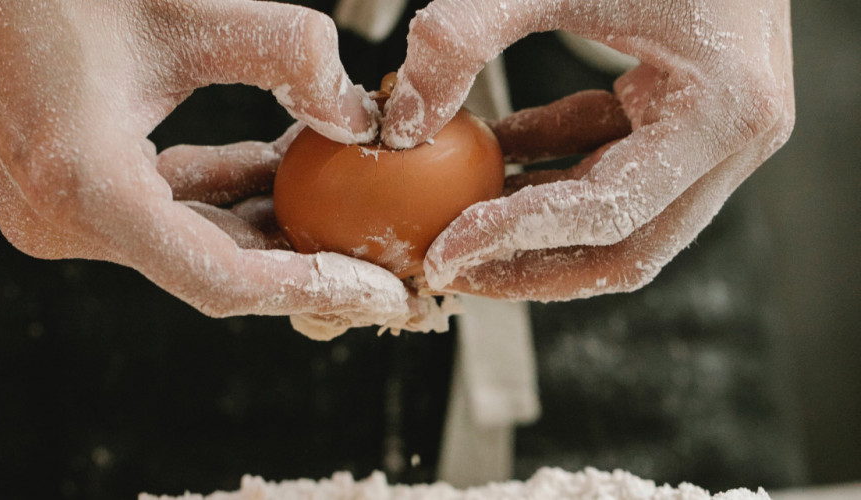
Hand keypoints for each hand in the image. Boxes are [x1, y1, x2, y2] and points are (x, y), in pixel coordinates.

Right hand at [0, 0, 429, 338]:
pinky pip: (167, 213)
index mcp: (85, 189)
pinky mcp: (66, 198)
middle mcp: (63, 223)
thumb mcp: (184, 8)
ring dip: (269, 222)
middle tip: (386, 261)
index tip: (383, 290)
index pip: (221, 279)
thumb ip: (286, 54)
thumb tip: (360, 111)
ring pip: (193, 242)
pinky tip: (282, 166)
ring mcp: (59, 218)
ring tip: (349, 203)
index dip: (313, 288)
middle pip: (214, 271)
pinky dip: (226, 195)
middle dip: (306, 264)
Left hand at [383, 0, 793, 299]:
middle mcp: (734, 139)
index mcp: (724, 112)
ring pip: (618, 221)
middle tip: (451, 271)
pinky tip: (488, 162)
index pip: (607, 212)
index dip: (516, 239)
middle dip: (530, 268)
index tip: (445, 252)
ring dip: (534, 229)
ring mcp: (714, 134)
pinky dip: (548, 172)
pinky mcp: (684, 118)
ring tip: (456, 230)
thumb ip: (465, 36)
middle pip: (625, 248)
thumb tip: (400, 118)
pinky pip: (609, 167)